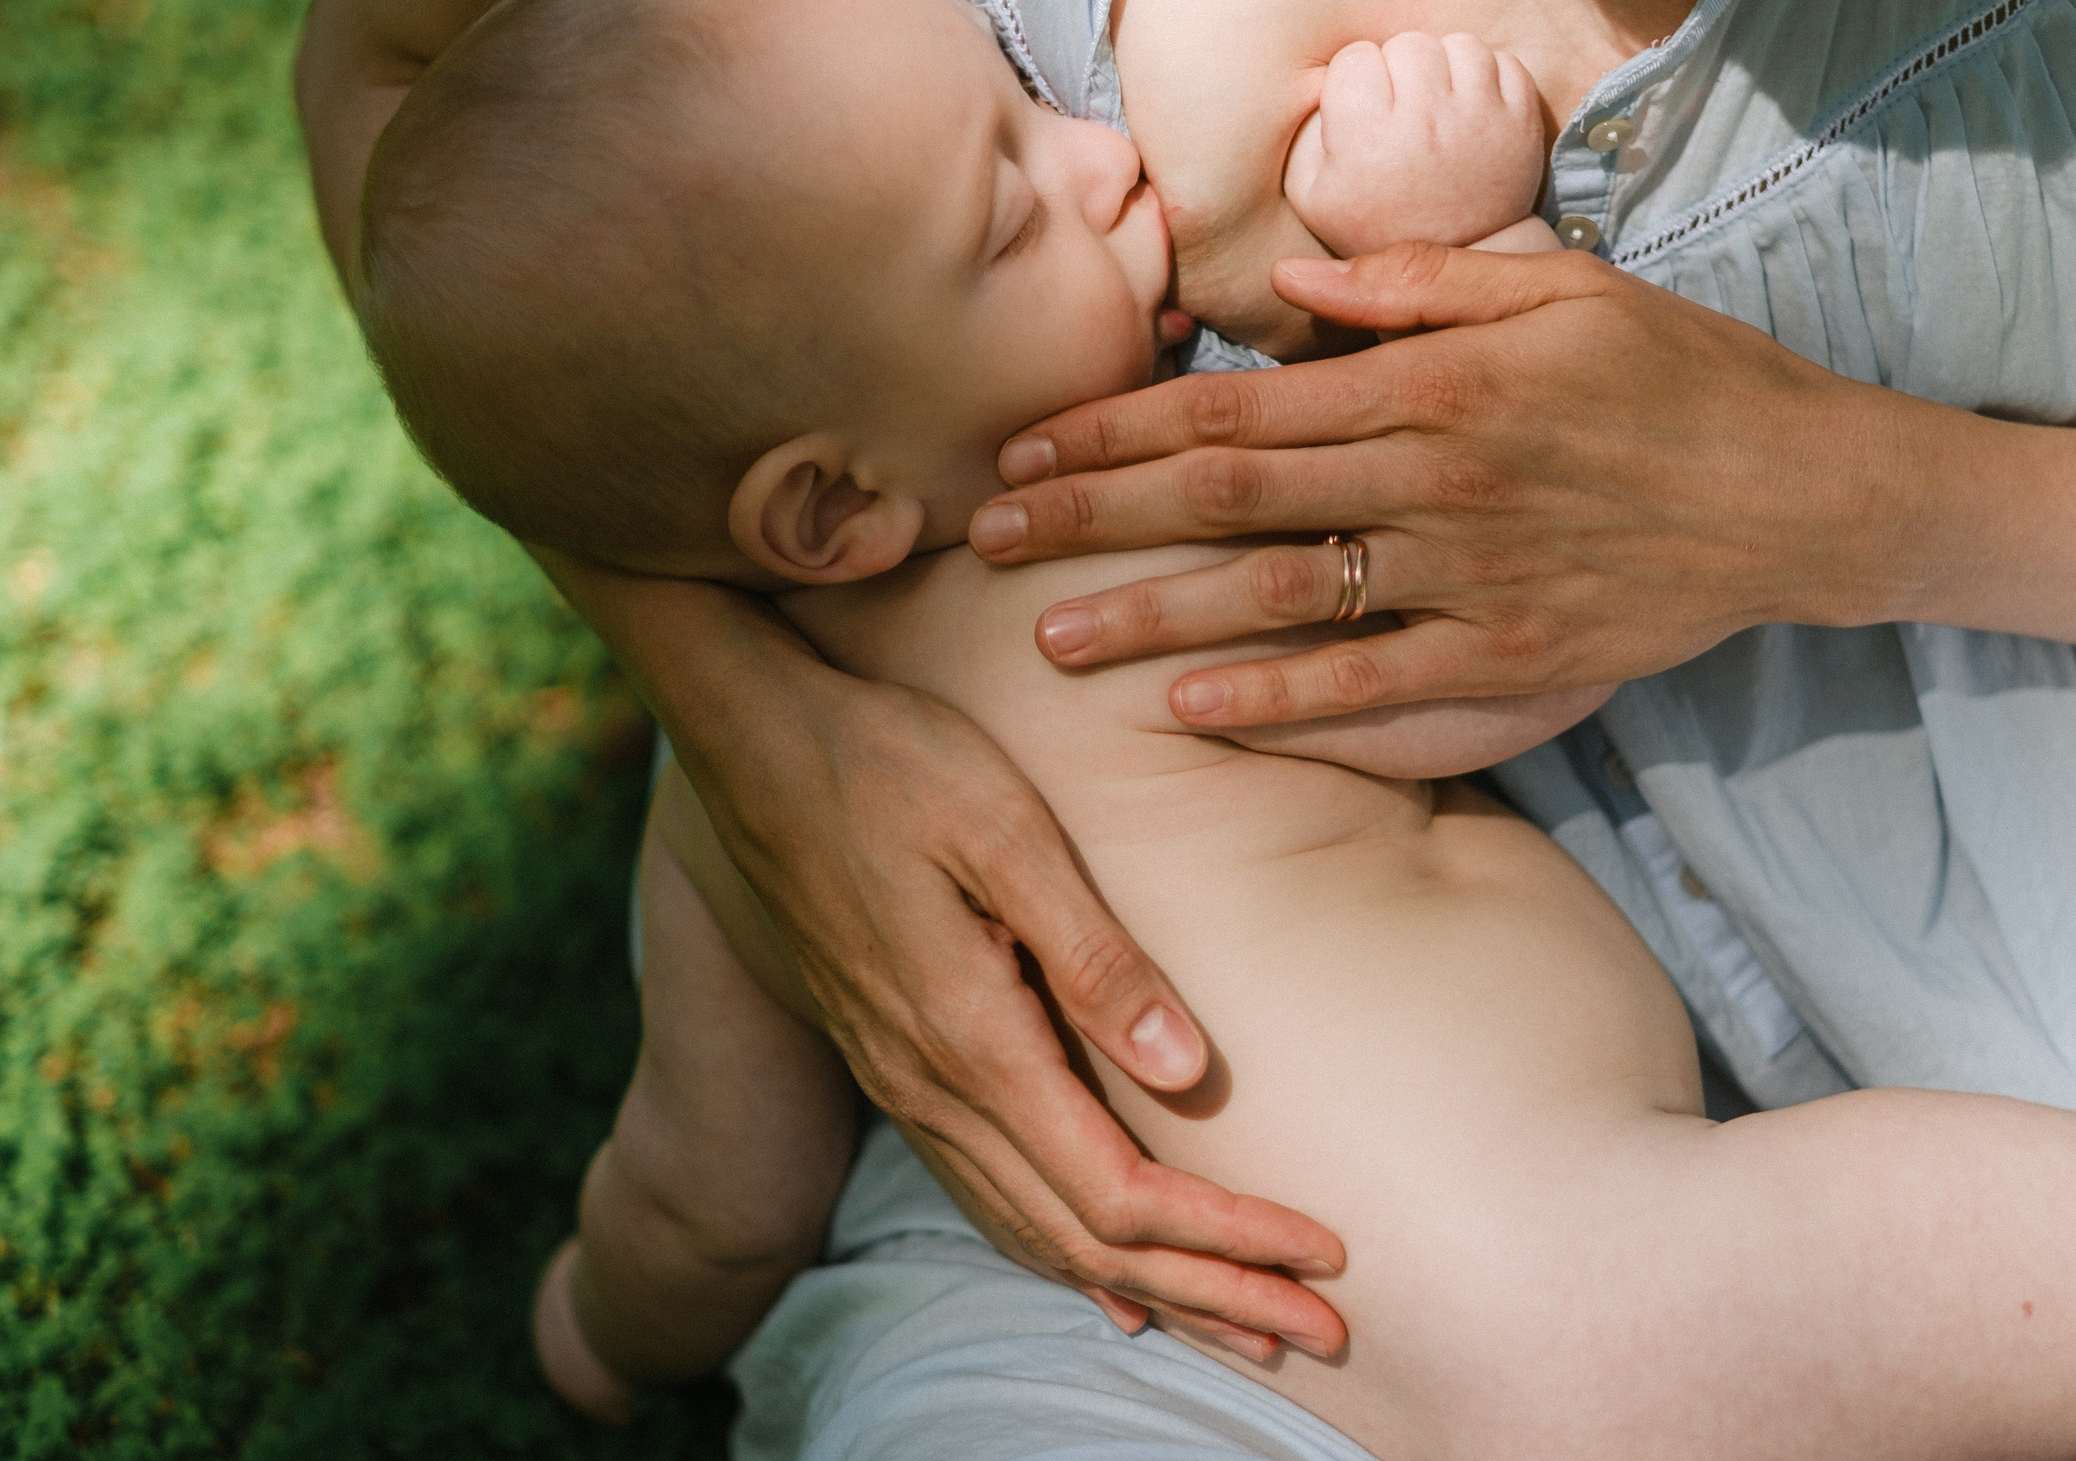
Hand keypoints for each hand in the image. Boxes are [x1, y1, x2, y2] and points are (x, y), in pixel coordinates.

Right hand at [539, 564, 1349, 1358]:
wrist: (755, 745)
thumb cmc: (893, 763)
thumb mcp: (1005, 832)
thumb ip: (1097, 957)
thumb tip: (1189, 1072)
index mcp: (972, 1039)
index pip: (1118, 1194)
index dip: (1225, 1239)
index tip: (1320, 1254)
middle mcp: (933, 1088)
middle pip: (1086, 1244)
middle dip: (1210, 1296)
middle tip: (1320, 1330)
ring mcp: (907, 1086)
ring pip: (1036, 1235)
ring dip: (1149, 1291)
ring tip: (1241, 1327)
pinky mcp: (897, 1066)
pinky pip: (989, 1200)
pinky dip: (1064, 1256)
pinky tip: (1108, 1283)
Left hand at [966, 245, 1917, 726]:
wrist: (1807, 492)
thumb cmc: (1681, 375)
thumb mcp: (1560, 290)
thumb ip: (1421, 286)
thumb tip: (1292, 286)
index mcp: (1433, 382)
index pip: (1235, 407)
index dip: (1116, 432)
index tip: (1025, 449)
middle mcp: (1435, 479)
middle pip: (1228, 500)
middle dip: (1093, 520)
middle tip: (985, 541)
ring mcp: (1471, 577)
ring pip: (1281, 599)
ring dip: (1156, 619)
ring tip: (1051, 639)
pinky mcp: (1513, 656)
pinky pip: (1376, 687)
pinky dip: (1280, 700)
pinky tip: (1191, 711)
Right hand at [1282, 33, 1546, 256]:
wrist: (1456, 257)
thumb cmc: (1374, 223)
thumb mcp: (1310, 194)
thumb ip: (1303, 133)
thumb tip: (1320, 79)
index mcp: (1368, 139)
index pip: (1355, 57)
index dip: (1354, 78)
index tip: (1362, 108)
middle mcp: (1426, 122)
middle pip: (1408, 45)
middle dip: (1398, 67)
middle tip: (1400, 105)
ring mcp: (1480, 120)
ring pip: (1458, 45)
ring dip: (1445, 66)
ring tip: (1437, 101)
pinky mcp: (1521, 122)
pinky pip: (1503, 62)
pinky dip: (1487, 76)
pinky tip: (1471, 105)